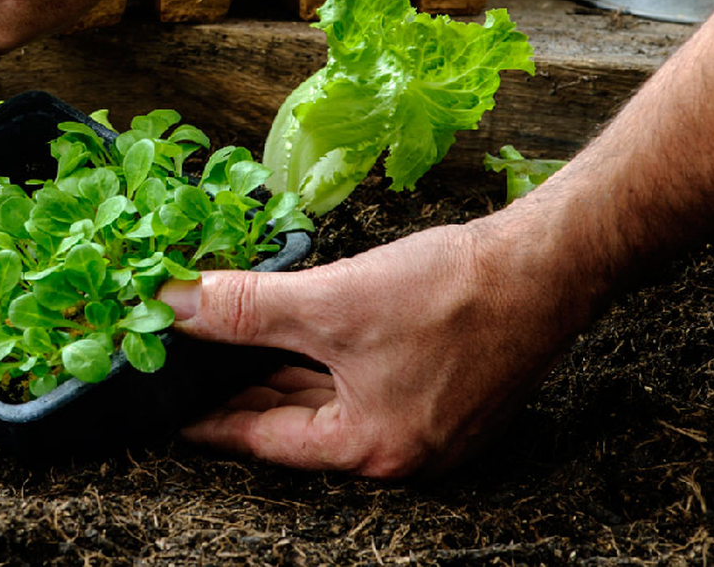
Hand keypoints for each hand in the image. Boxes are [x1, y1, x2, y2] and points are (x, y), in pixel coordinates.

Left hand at [159, 215, 593, 476]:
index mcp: (371, 449)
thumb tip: (173, 307)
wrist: (547, 264)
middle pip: (295, 424)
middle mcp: (399, 449)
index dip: (209, 420)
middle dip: (239, 393)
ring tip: (224, 349)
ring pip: (327, 400)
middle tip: (185, 370)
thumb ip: (245, 309)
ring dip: (277, 372)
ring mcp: (425, 422)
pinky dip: (319, 360)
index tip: (166, 408)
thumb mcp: (330, 303)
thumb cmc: (452, 294)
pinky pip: (359, 381)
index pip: (264, 440)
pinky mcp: (442, 388)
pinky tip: (290, 330)